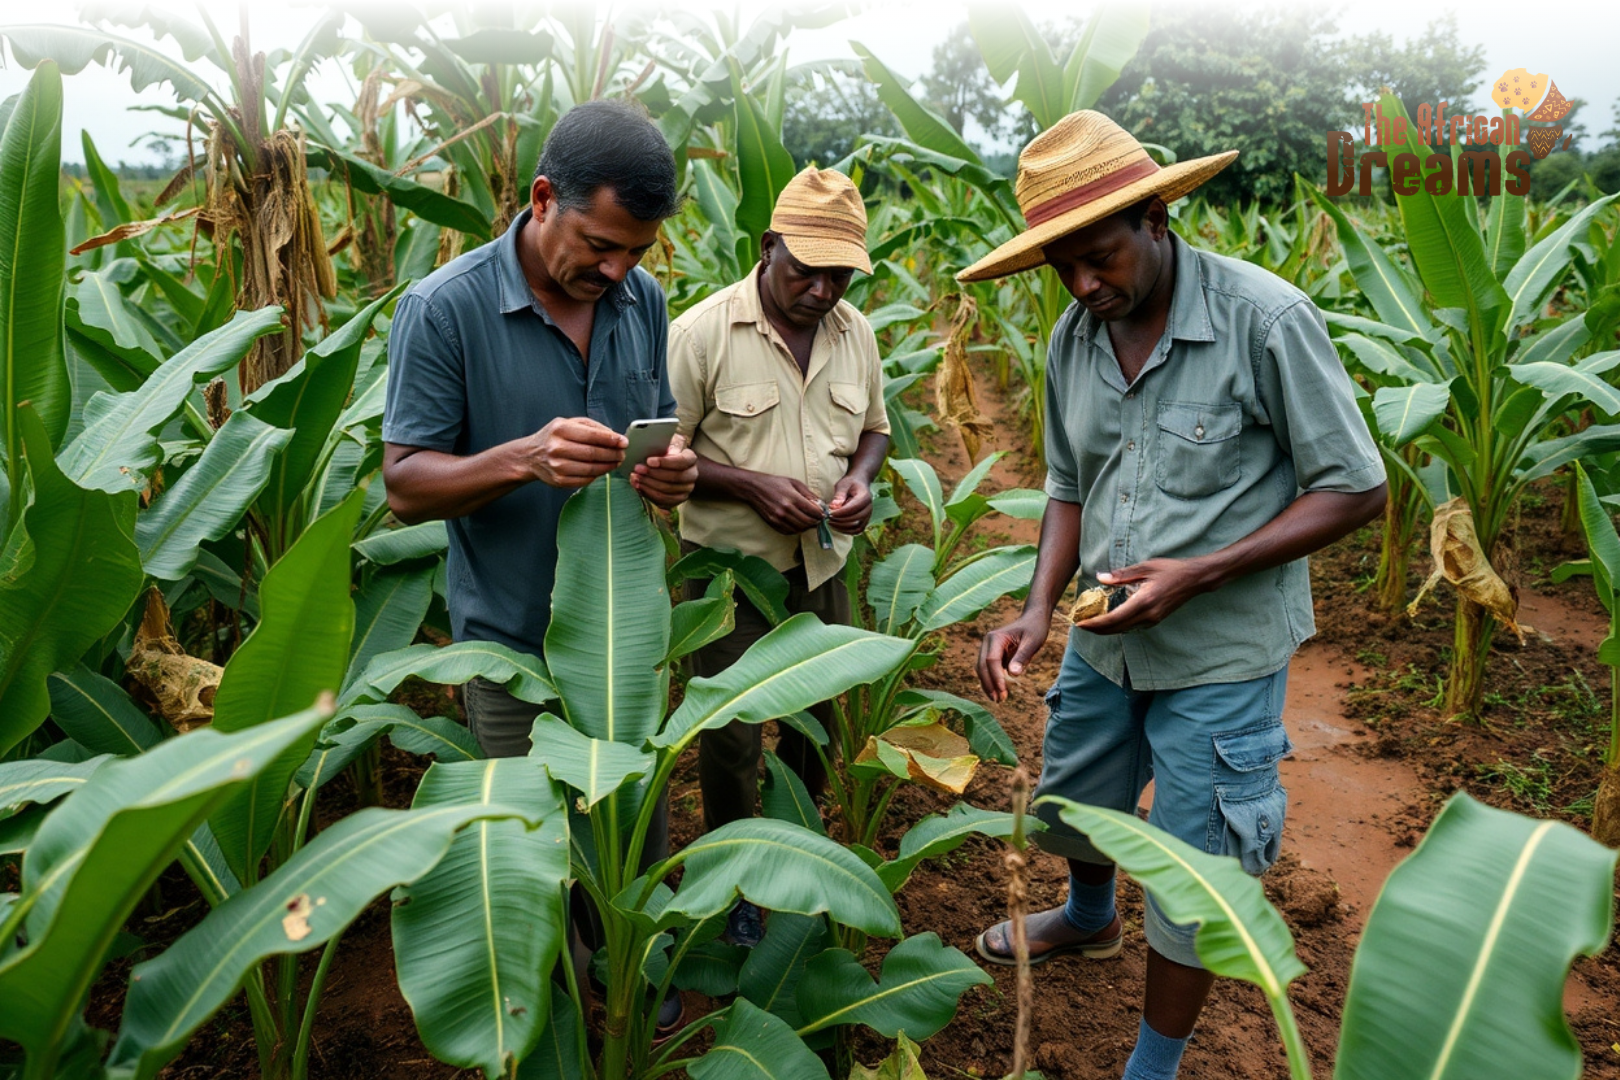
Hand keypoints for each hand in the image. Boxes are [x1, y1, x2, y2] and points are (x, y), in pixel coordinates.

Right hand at [523, 416, 625, 488]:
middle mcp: (557, 447)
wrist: (531, 455)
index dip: (611, 440)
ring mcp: (557, 466)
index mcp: (561, 429)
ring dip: (608, 466)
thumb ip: (592, 427)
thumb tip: (615, 436)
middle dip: (613, 454)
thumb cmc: (554, 437)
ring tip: (616, 462)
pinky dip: (597, 475)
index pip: (592, 436)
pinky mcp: (559, 480)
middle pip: (593, 453)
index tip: (624, 442)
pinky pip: (585, 480)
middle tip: (623, 454)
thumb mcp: (569, 423)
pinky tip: (602, 470)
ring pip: (591, 469)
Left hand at [631, 432, 697, 508]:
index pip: (681, 461)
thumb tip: (648, 444)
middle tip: (638, 469)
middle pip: (675, 477)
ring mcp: (686, 490)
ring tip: (635, 478)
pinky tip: (639, 487)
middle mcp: (692, 475)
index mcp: (691, 459)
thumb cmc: (667, 453)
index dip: (665, 462)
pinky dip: (649, 494)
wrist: (674, 467)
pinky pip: (664, 501)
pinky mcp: (678, 500)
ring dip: (649, 485)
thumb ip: (661, 445)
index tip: (648, 460)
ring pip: (668, 491)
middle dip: (654, 474)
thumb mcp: (667, 445)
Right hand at [745, 474, 825, 534]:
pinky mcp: (773, 523)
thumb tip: (820, 504)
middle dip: (816, 522)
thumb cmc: (775, 483)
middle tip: (818, 519)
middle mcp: (786, 510)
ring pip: (799, 529)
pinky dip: (797, 529)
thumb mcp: (794, 483)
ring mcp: (779, 518)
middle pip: (808, 522)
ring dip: (807, 527)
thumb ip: (808, 494)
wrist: (754, 488)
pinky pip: (789, 531)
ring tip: (810, 522)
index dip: (821, 514)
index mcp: (792, 498)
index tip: (823, 514)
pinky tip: (799, 524)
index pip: (813, 512)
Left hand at [826, 474, 872, 534]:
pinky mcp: (864, 521)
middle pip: (856, 519)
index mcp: (865, 497)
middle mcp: (869, 508)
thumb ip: (838, 496)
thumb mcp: (843, 485)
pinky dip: (846, 531)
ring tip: (831, 523)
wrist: (859, 483)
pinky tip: (836, 526)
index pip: (853, 508)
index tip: (829, 513)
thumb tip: (833, 507)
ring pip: (857, 528)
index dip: (841, 513)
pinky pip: (857, 531)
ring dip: (842, 528)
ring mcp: (867, 516)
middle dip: (840, 521)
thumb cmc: (850, 483)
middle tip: (828, 518)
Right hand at [977, 612, 1051, 702]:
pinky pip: (988, 669)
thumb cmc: (1035, 628)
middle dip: (989, 684)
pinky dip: (991, 681)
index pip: (991, 660)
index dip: (996, 677)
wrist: (1033, 619)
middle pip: (982, 666)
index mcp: (995, 637)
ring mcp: (988, 648)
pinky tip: (999, 691)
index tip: (1003, 691)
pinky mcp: (992, 654)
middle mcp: (987, 642)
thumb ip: (1022, 657)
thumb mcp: (1033, 642)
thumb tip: (1013, 674)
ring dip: (988, 684)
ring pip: (981, 669)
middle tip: (999, 700)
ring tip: (998, 699)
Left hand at [1078, 558, 1215, 634]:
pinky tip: (1108, 621)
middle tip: (1079, 624)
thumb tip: (1101, 577)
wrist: (1195, 579)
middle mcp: (1148, 614)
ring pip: (1123, 630)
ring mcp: (1153, 619)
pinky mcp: (1155, 620)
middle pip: (1116, 628)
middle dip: (1096, 629)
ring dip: (1105, 629)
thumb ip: (1122, 575)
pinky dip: (1117, 626)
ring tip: (1089, 624)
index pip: (1114, 618)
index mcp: (1144, 601)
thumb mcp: (1146, 567)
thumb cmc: (1171, 569)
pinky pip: (1132, 627)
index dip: (1095, 623)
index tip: (1079, 623)